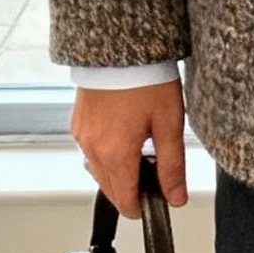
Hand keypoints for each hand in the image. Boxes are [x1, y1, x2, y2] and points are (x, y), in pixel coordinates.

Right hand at [72, 78, 187, 218]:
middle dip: (133, 190)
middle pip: (111, 190)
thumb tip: (176, 198)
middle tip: (156, 171)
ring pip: (99, 172)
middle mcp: (92, 148)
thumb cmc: (146, 78)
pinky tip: (125, 137)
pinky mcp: (77, 123)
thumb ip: (172, 167)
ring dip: (119, 172)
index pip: (125, 201)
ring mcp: (82, 135)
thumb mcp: (169, 124)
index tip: (158, 200)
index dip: (144, 207)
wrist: (121, 45)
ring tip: (143, 149)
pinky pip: (90, 152)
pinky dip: (107, 154)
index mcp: (115, 154)